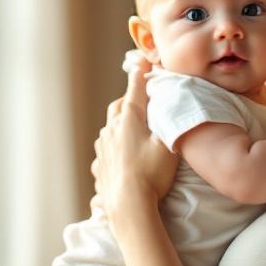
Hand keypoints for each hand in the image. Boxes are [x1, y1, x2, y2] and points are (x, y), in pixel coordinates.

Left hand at [95, 65, 177, 225]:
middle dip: (130, 100)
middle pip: (120, 106)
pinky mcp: (99, 164)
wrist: (128, 205)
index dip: (141, 74)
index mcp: (129, 118)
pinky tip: (122, 154)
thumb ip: (166, 118)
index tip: (142, 59)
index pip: (136, 89)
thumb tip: (166, 101)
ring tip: (134, 129)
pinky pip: (105, 148)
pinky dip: (113, 145)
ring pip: (110, 127)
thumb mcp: (167, 142)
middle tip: (142, 100)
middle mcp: (112, 129)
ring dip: (120, 123)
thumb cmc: (152, 173)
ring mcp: (102, 147)